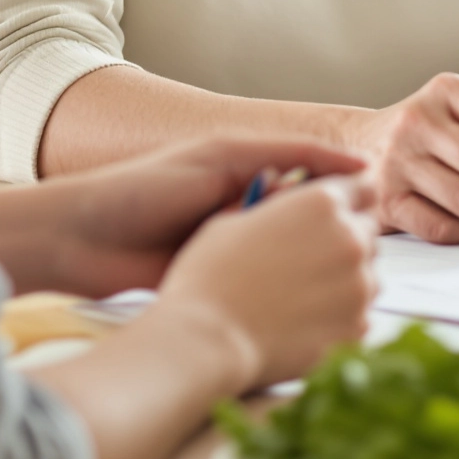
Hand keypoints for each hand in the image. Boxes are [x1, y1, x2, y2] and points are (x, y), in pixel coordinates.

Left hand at [47, 136, 368, 297]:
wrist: (80, 239)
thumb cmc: (143, 188)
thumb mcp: (221, 159)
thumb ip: (287, 156)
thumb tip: (357, 164)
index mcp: (247, 171)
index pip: (316, 178)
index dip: (347, 192)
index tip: (378, 207)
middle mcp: (244, 208)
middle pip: (307, 222)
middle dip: (328, 235)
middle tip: (355, 251)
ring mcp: (232, 248)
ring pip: (287, 257)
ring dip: (303, 265)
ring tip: (326, 276)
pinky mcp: (217, 282)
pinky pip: (259, 286)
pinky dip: (277, 292)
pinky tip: (297, 302)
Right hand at [156, 176, 380, 390]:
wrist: (208, 337)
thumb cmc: (211, 275)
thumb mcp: (236, 219)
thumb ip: (278, 206)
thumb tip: (286, 197)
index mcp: (320, 202)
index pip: (363, 187)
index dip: (349, 197)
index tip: (338, 211)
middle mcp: (349, 238)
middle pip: (367, 230)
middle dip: (345, 238)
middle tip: (309, 257)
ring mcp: (358, 285)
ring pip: (368, 273)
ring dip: (346, 278)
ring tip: (304, 294)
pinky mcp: (356, 326)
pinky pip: (360, 312)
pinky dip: (341, 314)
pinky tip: (306, 320)